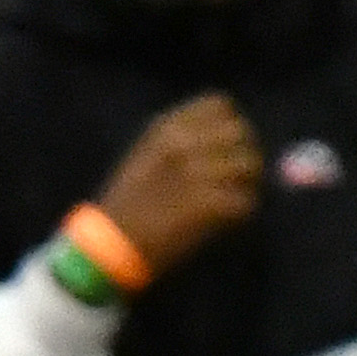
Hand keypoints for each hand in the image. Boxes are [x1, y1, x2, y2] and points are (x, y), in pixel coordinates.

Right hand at [96, 94, 266, 278]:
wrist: (107, 249)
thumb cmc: (123, 208)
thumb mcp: (143, 158)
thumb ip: (178, 142)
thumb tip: (218, 140)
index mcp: (166, 129)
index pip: (220, 106)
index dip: (229, 126)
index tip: (224, 148)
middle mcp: (184, 144)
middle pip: (241, 133)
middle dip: (244, 154)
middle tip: (238, 179)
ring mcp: (197, 172)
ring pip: (249, 166)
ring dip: (246, 185)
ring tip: (233, 202)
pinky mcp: (207, 205)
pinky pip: (245, 201)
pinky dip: (240, 214)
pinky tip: (227, 223)